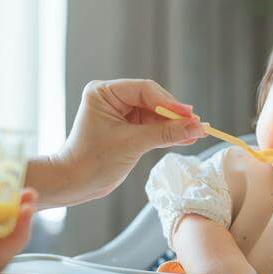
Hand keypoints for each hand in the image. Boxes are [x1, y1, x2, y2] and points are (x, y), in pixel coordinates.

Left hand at [35, 79, 206, 207]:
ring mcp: (121, 113)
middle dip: (174, 115)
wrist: (76, 183)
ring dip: (174, 125)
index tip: (189, 115)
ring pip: (155, 114)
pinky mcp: (128, 128)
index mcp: (104, 92)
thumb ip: (165, 134)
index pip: (144, 90)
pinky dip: (167, 133)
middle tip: (197, 125)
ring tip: (196, 133)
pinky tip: (186, 138)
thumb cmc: (93, 161)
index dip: (169, 102)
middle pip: (153, 100)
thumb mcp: (132, 144)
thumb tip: (196, 128)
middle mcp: (112, 98)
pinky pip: (152, 127)